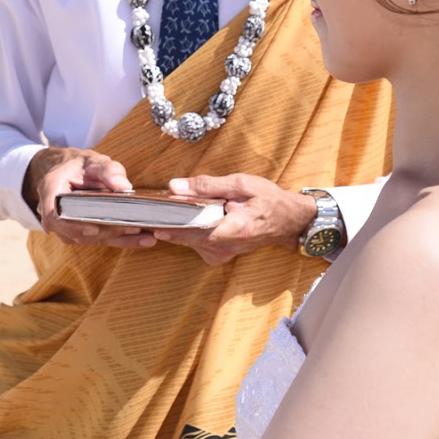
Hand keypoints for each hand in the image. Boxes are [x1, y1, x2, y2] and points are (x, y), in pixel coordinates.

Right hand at [25, 147, 157, 248]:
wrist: (73, 172)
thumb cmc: (82, 166)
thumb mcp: (93, 161)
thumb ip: (108, 170)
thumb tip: (124, 186)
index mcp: (51, 191)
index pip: (54, 216)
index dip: (72, 226)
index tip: (93, 229)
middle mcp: (55, 214)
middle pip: (76, 232)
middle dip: (106, 232)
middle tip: (133, 228)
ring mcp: (67, 228)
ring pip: (90, 240)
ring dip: (118, 239)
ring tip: (145, 236)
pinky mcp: (83, 234)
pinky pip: (101, 240)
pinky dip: (124, 241)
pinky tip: (145, 240)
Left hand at [151, 173, 316, 264]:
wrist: (289, 222)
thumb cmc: (269, 200)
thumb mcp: (241, 183)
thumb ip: (207, 185)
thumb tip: (175, 186)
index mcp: (234, 229)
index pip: (193, 231)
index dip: (169, 224)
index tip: (149, 216)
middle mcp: (225, 247)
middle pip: (184, 237)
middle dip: (167, 221)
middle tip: (149, 208)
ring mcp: (221, 254)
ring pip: (187, 240)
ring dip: (176, 225)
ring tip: (166, 209)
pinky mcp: (217, 255)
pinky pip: (193, 242)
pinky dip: (187, 229)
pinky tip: (186, 217)